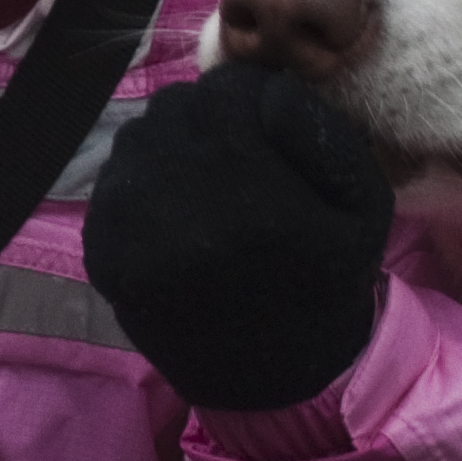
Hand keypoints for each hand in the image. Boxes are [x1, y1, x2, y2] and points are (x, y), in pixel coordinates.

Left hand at [80, 65, 394, 412]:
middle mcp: (173, 202)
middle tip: (240, 169)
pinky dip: (144, 186)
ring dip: (173, 151)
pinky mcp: (99, 248)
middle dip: (210, 124)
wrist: (269, 374)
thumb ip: (323, 129)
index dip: (253, 102)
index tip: (269, 138)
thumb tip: (270, 86)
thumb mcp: (362, 205)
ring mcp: (124, 227)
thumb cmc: (324, 279)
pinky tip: (178, 221)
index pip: (226, 88)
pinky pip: (115, 179)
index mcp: (244, 188)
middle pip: (178, 108)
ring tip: (209, 196)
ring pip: (141, 137)